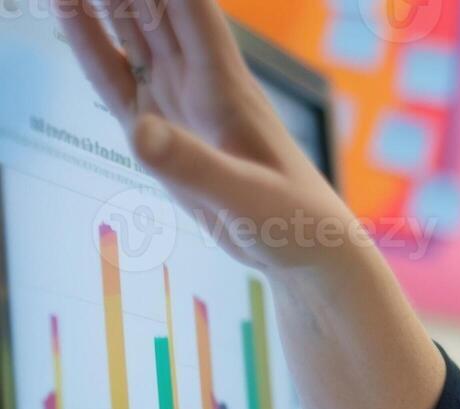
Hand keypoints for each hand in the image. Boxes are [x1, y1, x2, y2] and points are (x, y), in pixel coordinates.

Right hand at [58, 0, 360, 270]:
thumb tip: (140, 130)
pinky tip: (70, 15)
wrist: (307, 250)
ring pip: (135, 36)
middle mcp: (201, 85)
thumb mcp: (245, 198)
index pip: (190, 8)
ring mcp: (180, 105)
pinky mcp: (162, 133)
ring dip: (105, 3)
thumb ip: (194, 165)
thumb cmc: (294, 222)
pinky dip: (92, 47)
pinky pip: (117, 80)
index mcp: (226, 88)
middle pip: (156, 10)